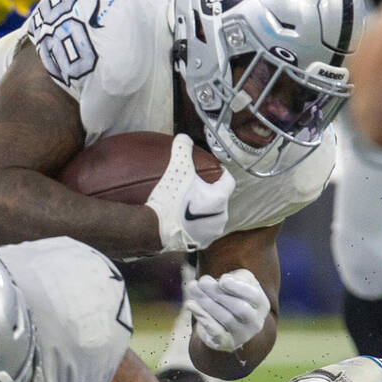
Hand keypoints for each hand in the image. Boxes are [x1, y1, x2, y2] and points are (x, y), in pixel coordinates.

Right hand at [145, 134, 234, 252]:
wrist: (153, 229)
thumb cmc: (169, 200)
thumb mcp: (176, 168)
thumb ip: (182, 149)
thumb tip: (183, 137)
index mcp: (220, 198)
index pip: (228, 180)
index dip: (220, 173)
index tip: (211, 171)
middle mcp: (220, 217)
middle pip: (220, 199)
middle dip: (209, 192)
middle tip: (194, 186)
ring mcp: (210, 233)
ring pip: (211, 216)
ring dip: (202, 209)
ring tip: (188, 203)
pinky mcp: (199, 244)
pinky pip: (200, 230)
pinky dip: (193, 224)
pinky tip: (181, 219)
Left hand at [185, 268, 269, 352]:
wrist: (226, 325)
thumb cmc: (233, 296)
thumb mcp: (238, 282)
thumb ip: (235, 278)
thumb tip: (222, 281)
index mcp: (261, 304)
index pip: (254, 296)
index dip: (238, 288)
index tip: (222, 279)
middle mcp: (255, 322)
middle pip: (240, 309)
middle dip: (219, 293)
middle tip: (202, 281)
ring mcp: (242, 335)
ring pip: (226, 319)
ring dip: (207, 302)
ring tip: (193, 287)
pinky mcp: (227, 343)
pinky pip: (216, 332)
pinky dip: (203, 317)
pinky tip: (191, 304)